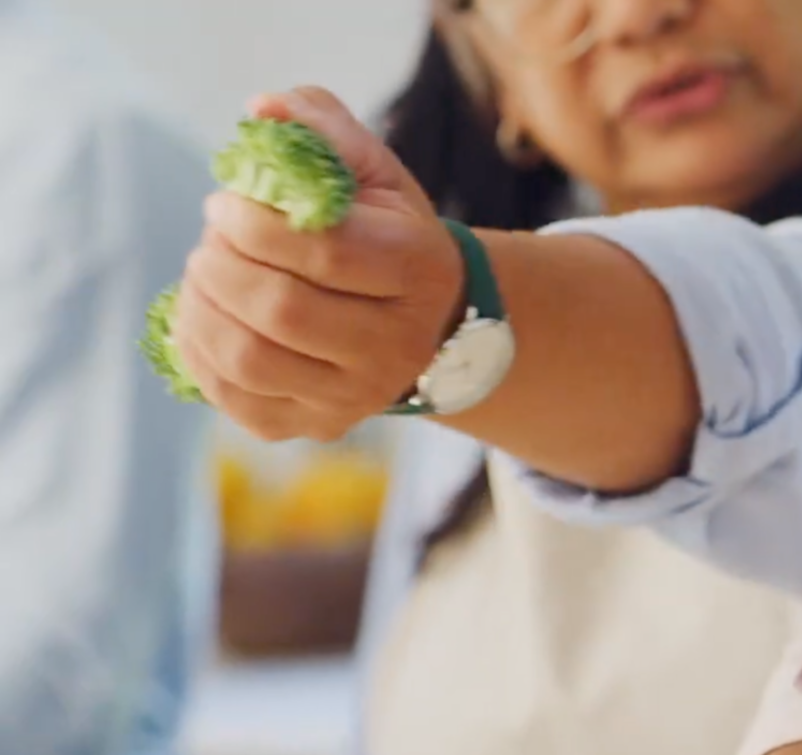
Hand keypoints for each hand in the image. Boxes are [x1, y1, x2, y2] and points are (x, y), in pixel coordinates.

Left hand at [171, 86, 463, 441]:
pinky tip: (200, 318)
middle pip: (282, 311)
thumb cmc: (388, 236)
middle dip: (220, 265)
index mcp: (417, 270)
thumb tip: (264, 110)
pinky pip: (237, 399)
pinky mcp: (319, 424)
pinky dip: (199, 354)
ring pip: (252, 360)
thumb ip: (323, 130)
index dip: (253, 225)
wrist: (430, 325)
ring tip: (200, 276)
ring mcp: (358, 394)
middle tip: (208, 241)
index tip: (222, 204)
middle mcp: (397, 343)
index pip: (324, 253)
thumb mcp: (374, 175)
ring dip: (202, 309)